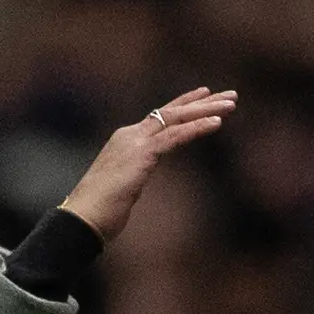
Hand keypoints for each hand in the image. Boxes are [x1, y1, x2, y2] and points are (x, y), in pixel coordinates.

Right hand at [60, 87, 236, 244]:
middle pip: (172, 112)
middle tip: (230, 95)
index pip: (159, 117)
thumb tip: (135, 184)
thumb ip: (132, 178)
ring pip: (177, 119)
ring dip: (207, 110)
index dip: (184, 106)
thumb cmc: (98, 212)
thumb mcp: (122, 189)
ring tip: (232, 103)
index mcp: (125, 142)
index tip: (205, 97)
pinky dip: (197, 127)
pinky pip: (175, 136)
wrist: (82, 218)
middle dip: (203, 102)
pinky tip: (218, 122)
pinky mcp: (142, 155)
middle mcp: (130, 135)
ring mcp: (135, 143)